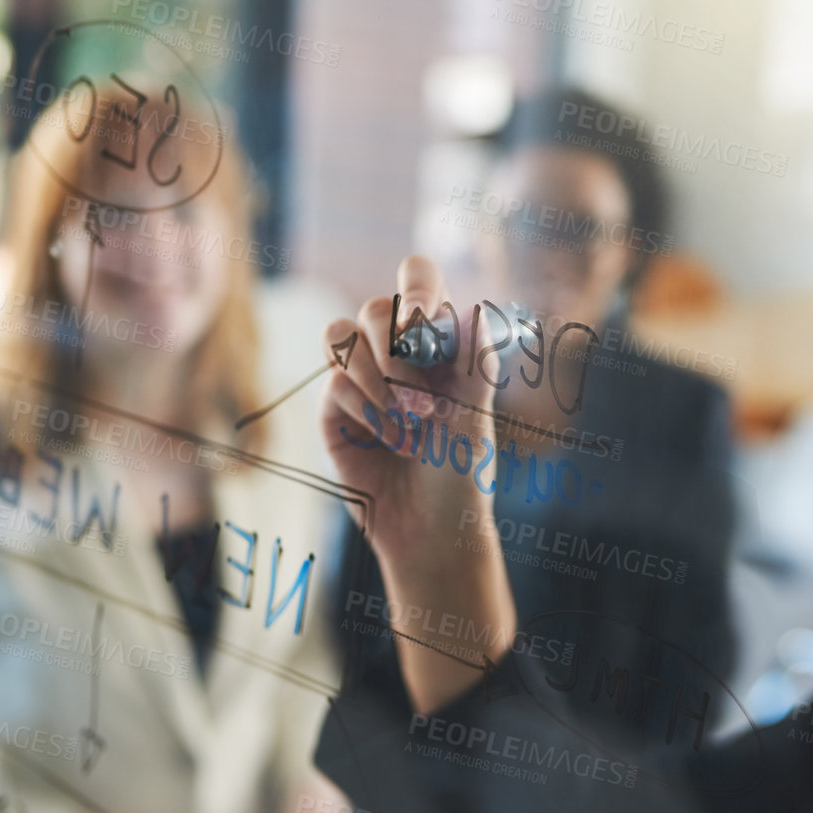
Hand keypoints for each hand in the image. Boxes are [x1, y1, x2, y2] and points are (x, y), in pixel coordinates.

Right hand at [320, 254, 517, 708]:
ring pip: (342, 334)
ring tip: (409, 425)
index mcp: (438, 342)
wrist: (431, 531)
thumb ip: (475, 362)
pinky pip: (335, 382)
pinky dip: (366, 409)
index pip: (417, 280)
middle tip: (423, 401)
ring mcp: (362, 379)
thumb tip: (476, 307)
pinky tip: (389, 442)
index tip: (421, 321)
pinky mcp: (335, 410)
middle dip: (397, 352)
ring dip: (377, 378)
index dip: (415, 287)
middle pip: (375, 306)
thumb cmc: (463, 473)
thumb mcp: (478, 415)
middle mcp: (398, 353)